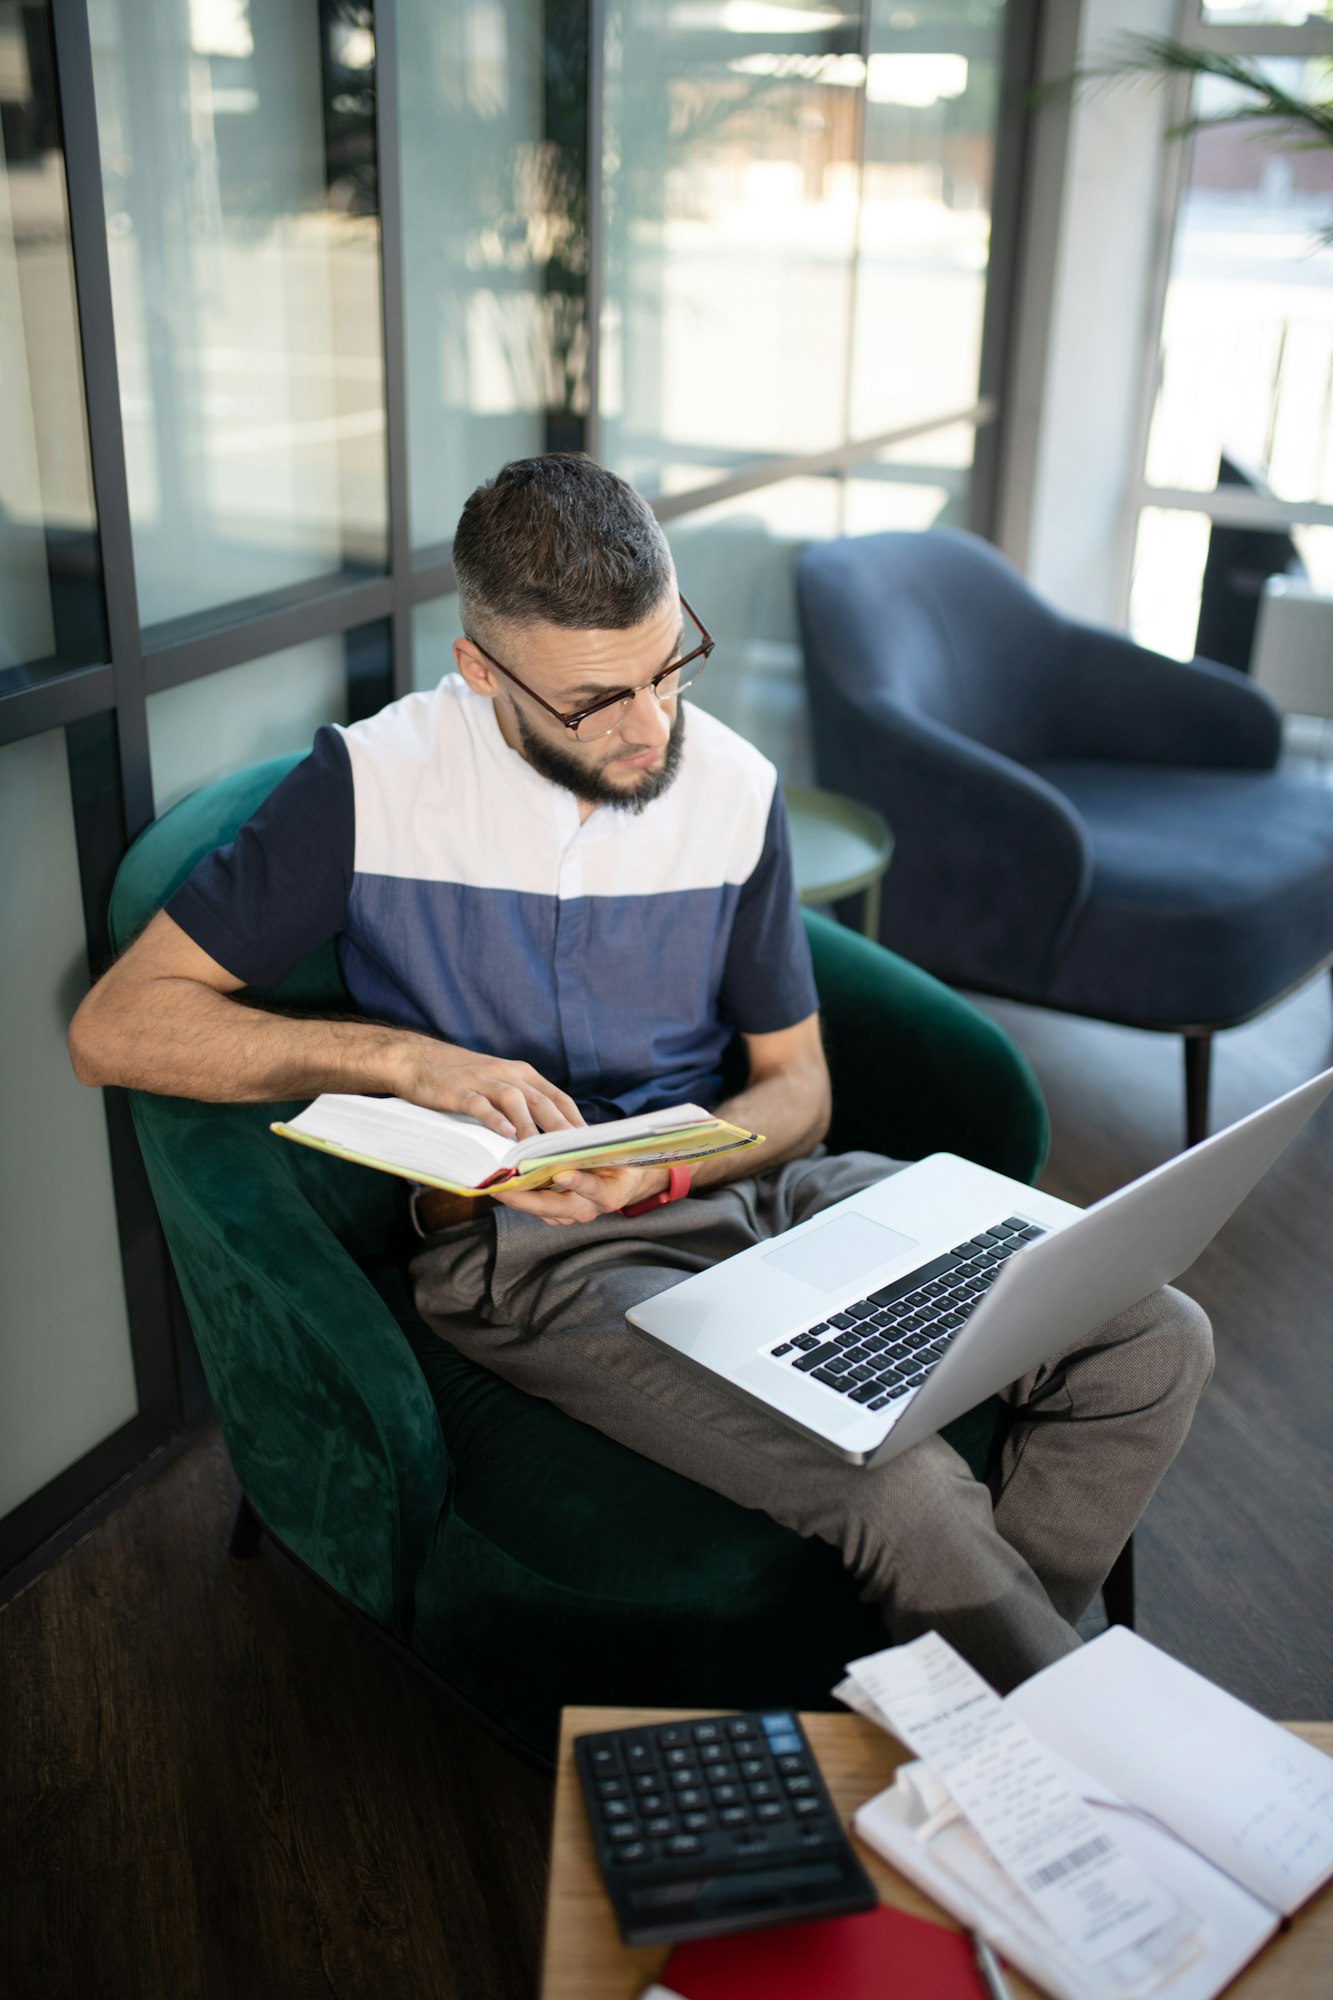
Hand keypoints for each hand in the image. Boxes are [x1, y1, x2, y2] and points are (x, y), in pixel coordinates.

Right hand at [391, 1038, 583, 1139]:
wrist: (416, 1059)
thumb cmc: (460, 1080)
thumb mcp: (496, 1085)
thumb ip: (520, 1104)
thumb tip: (545, 1136)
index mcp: (520, 1074)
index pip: (557, 1097)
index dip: (575, 1119)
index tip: (590, 1144)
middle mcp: (507, 1073)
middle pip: (541, 1101)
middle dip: (562, 1128)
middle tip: (577, 1153)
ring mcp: (483, 1080)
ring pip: (514, 1101)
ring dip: (530, 1126)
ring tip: (541, 1152)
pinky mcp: (458, 1090)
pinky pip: (479, 1104)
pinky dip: (493, 1118)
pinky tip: (504, 1134)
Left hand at [492, 1163, 671, 1227]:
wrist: (626, 1182)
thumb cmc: (621, 1161)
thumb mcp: (616, 1152)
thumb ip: (595, 1148)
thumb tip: (571, 1132)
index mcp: (609, 1194)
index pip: (594, 1189)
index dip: (578, 1181)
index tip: (561, 1172)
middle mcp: (589, 1209)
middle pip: (554, 1207)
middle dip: (525, 1198)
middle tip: (502, 1188)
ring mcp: (573, 1215)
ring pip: (540, 1209)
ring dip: (517, 1198)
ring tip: (495, 1184)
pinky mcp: (560, 1215)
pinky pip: (537, 1207)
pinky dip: (520, 1196)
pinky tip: (502, 1184)